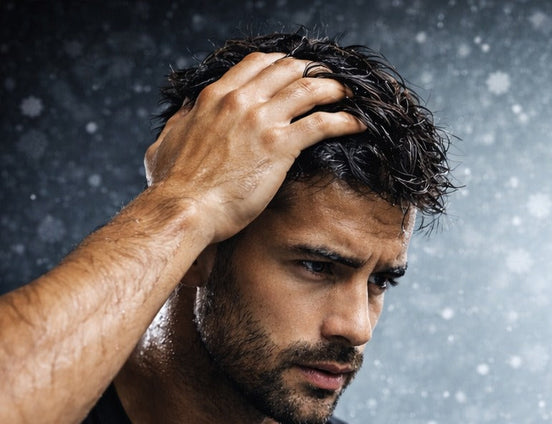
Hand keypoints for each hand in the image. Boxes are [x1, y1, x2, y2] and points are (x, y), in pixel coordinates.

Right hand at [143, 52, 364, 243]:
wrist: (185, 208)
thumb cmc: (173, 184)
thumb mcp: (168, 141)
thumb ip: (183, 122)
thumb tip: (186, 114)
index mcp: (215, 97)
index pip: (257, 64)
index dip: (284, 63)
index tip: (298, 70)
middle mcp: (240, 101)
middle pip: (288, 70)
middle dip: (314, 72)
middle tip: (331, 81)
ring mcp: (261, 121)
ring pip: (308, 90)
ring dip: (334, 90)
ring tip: (350, 96)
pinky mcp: (279, 146)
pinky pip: (322, 124)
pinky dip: (344, 121)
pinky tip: (357, 124)